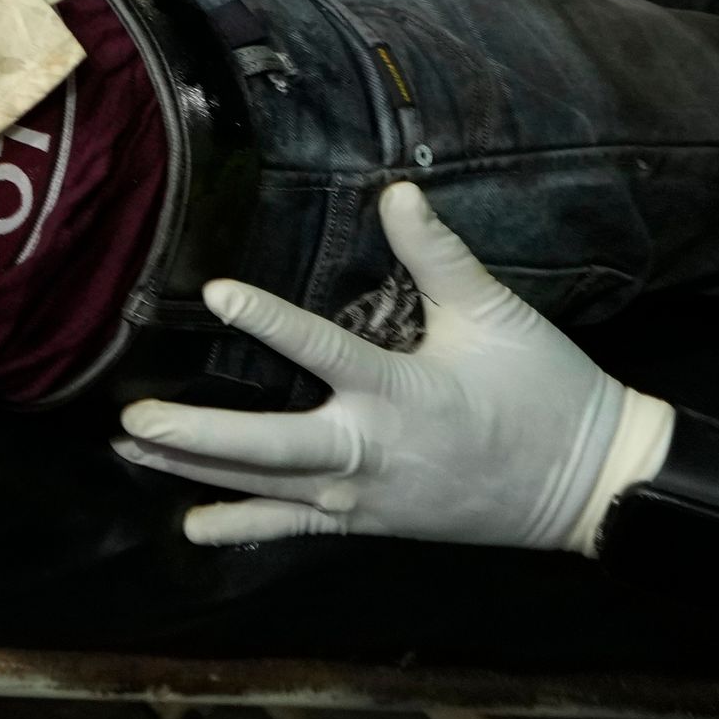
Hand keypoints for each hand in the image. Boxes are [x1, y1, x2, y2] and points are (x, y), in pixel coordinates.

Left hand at [113, 182, 671, 554]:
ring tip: (128, 450)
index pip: (323, 352)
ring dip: (196, 468)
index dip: (269, 321)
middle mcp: (373, 452)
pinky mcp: (371, 523)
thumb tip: (398, 190)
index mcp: (403, 393)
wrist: (591, 486)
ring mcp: (367, 496)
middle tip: (133, 417)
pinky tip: (191, 526)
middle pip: (272, 447)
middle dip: (198, 433)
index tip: (216, 292)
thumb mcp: (498, 316)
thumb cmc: (546, 392)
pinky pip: (296, 528)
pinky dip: (243, 526)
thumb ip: (440, 255)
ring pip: (267, 487)